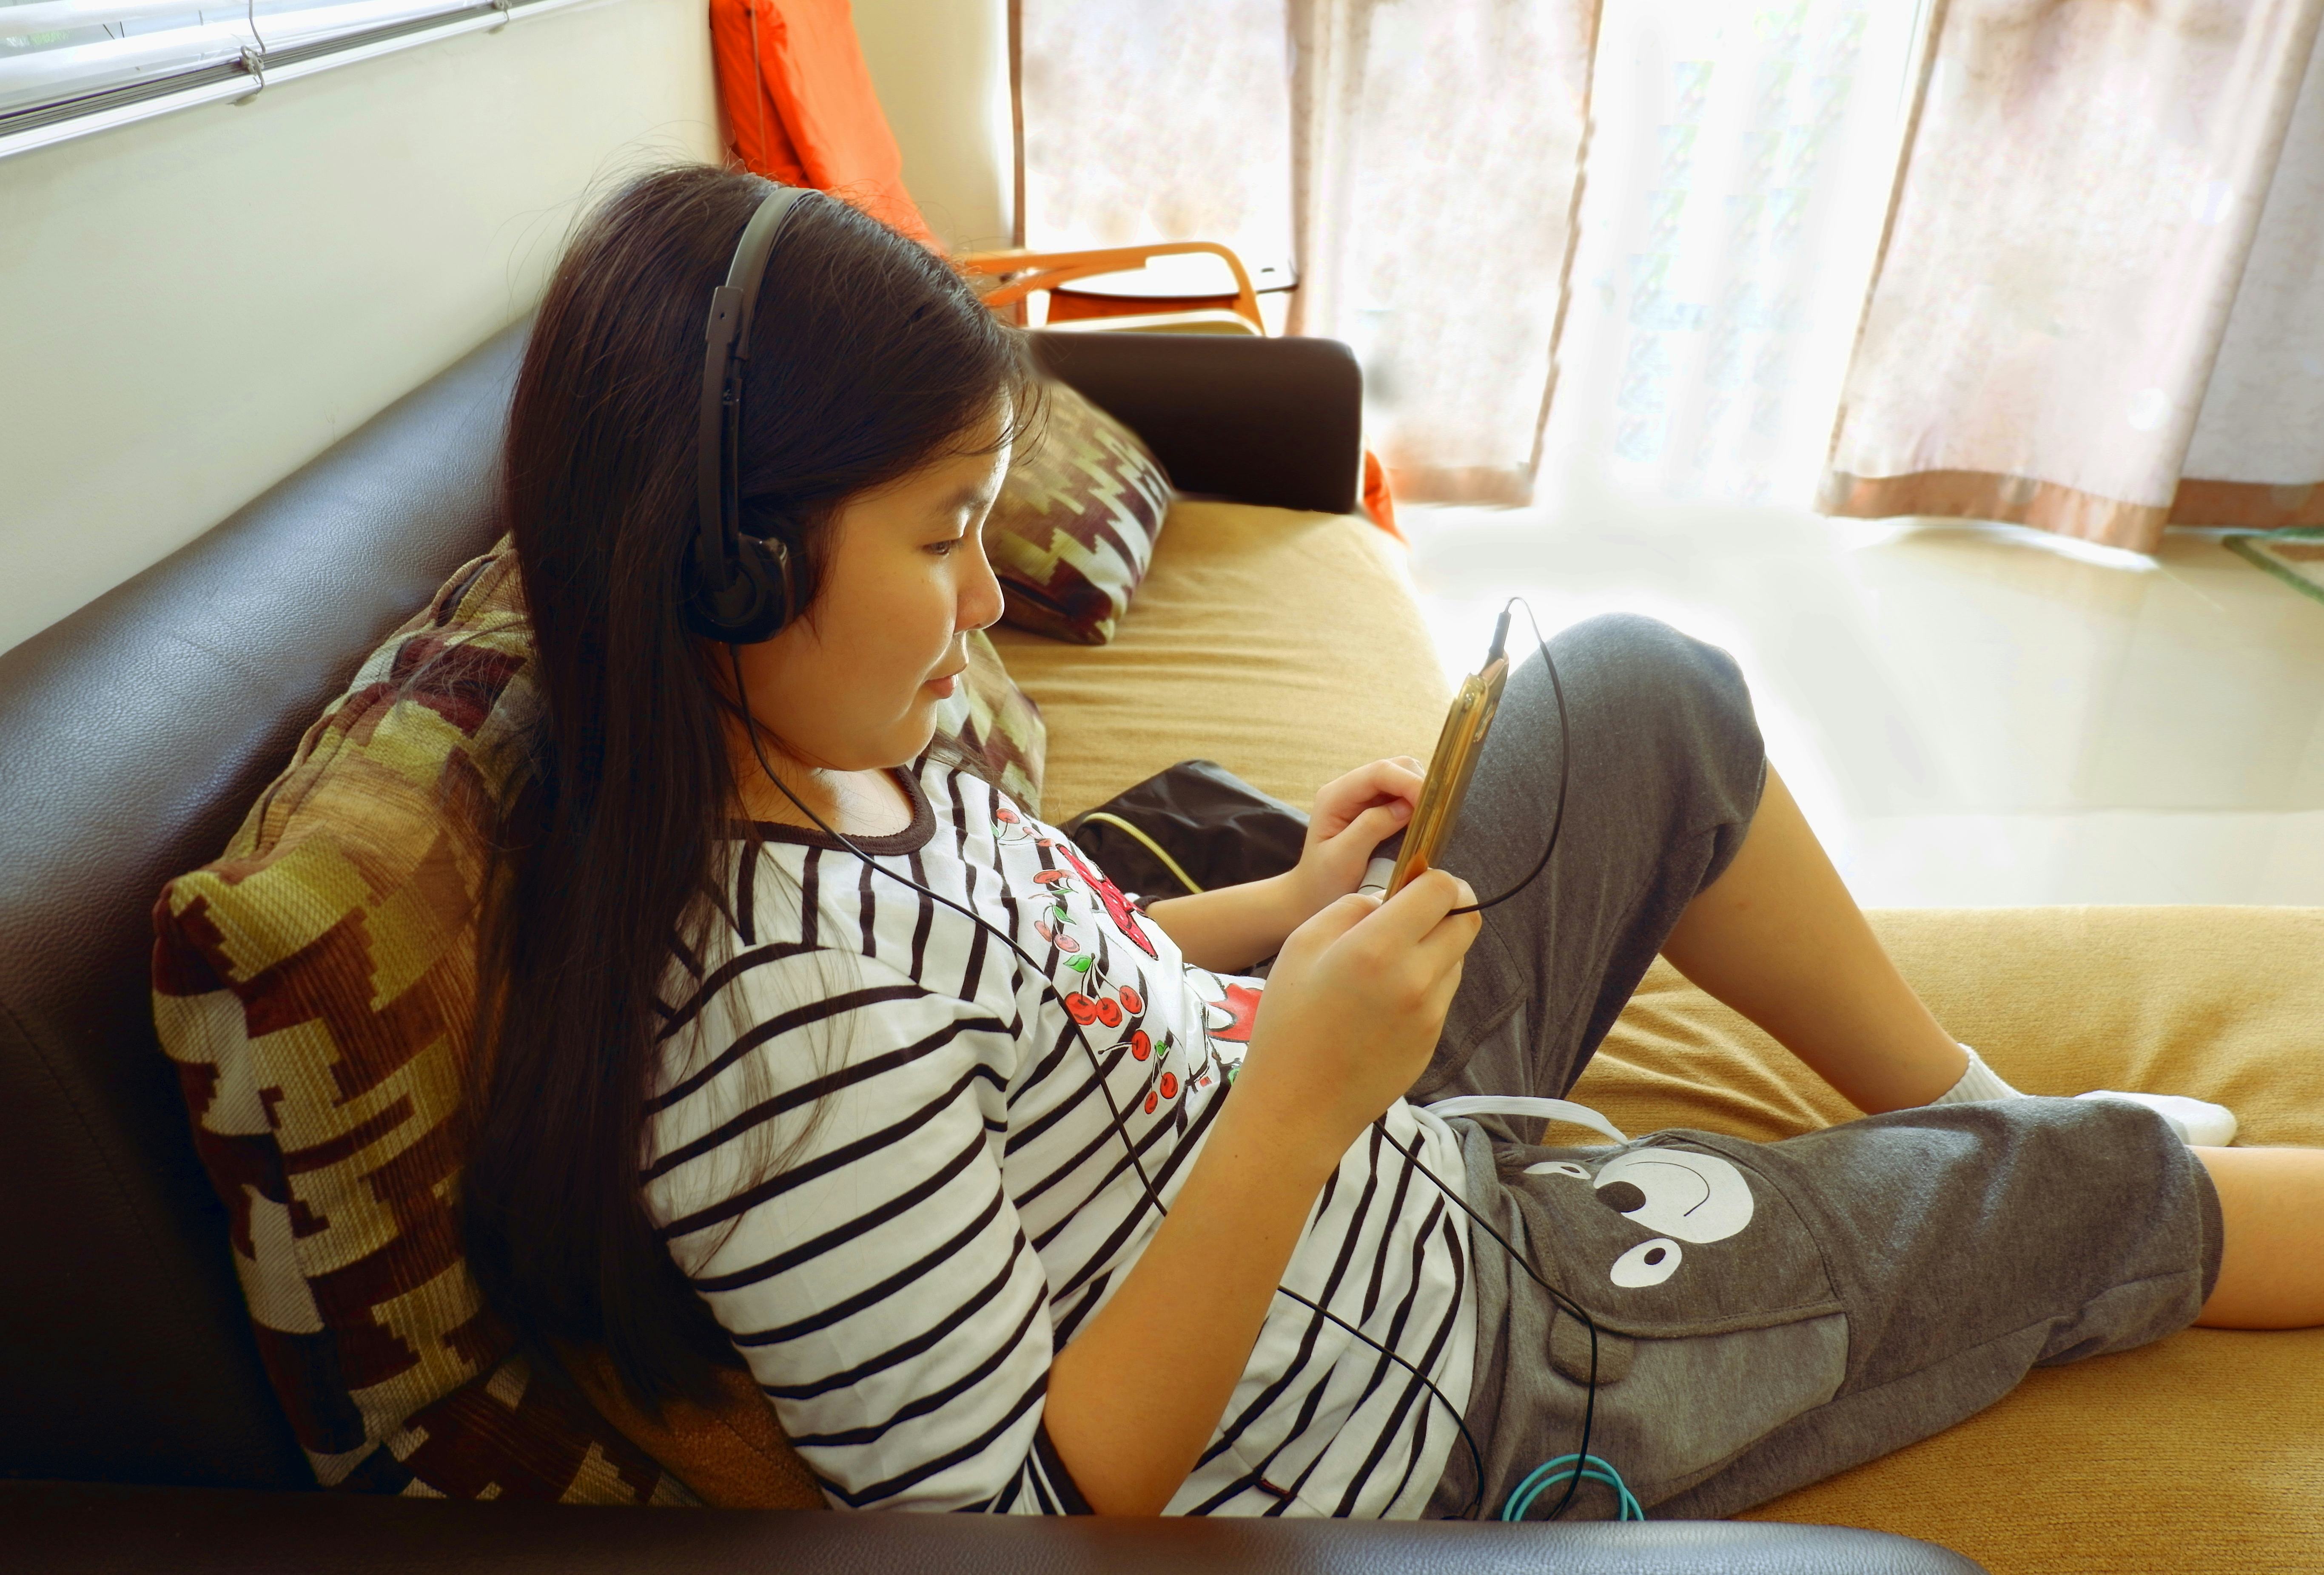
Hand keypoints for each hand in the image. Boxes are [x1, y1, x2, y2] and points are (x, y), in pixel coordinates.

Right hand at [1231, 869, 1481, 1174]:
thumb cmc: (1288, 1022)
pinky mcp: (1433, 1039)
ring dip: (1436, 946)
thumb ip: (1351, 909)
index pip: (1442, 890)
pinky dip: (1427, 982)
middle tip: (1413, 914)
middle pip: (1466, 920)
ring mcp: (1431, 1012)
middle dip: (1446, 908)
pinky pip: (1443, 993)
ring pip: (1457, 957)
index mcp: (1378, 947)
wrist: (1297, 1105)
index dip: (1433, 878)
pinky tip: (1387, 999)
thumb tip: (1386, 901)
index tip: (1413, 883)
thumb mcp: (1302, 944)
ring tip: (1390, 963)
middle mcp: (1416, 977)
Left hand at [1280, 756, 1425, 924]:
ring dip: (1420, 794)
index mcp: (1335, 796)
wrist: (1312, 896)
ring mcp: (1363, 797)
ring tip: (1431, 821)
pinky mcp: (1375, 808)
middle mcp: (1349, 789)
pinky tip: (1424, 824)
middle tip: (1436, 816)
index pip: (1379, 772)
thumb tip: (1406, 807)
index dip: (1409, 782)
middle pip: (1394, 768)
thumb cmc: (1323, 882)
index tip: (1432, 805)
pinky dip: (1418, 805)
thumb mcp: (1342, 859)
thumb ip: (1370, 828)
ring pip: (1402, 778)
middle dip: (1418, 785)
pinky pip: (1403, 795)